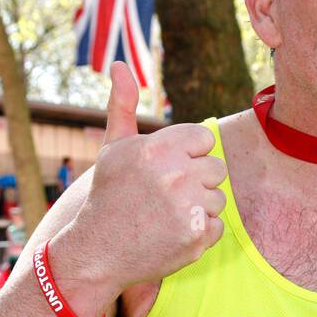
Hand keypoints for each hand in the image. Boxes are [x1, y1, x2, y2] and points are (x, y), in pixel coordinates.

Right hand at [73, 61, 226, 290]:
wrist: (97, 251)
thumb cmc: (108, 196)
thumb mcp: (114, 148)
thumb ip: (124, 105)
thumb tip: (119, 64)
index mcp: (158, 147)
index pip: (205, 140)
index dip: (189, 156)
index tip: (168, 171)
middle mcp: (174, 174)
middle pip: (216, 169)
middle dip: (196, 182)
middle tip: (166, 198)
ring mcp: (187, 207)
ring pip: (219, 198)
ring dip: (200, 208)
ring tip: (167, 216)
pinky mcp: (196, 237)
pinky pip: (218, 226)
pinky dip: (200, 233)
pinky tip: (173, 234)